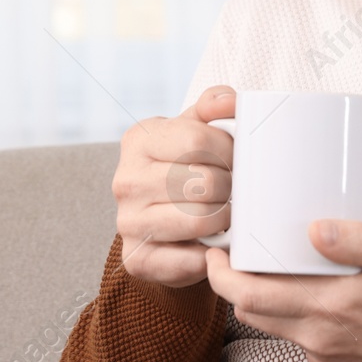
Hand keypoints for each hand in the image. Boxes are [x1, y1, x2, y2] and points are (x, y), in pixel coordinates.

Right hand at [112, 84, 236, 286]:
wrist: (164, 218)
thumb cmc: (185, 167)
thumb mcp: (195, 129)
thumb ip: (213, 106)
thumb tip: (229, 102)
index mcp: (138, 140)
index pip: (197, 139)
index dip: (229, 151)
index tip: (236, 159)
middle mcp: (125, 180)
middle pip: (203, 182)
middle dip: (231, 187)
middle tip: (234, 190)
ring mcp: (127, 221)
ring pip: (199, 220)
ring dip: (224, 218)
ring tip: (227, 212)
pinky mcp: (137, 259)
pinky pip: (188, 259)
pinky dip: (210, 254)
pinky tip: (213, 243)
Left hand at [204, 220, 361, 361]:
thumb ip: (358, 240)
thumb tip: (312, 229)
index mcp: (333, 305)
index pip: (252, 296)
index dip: (222, 275)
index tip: (216, 250)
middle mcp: (322, 337)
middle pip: (252, 313)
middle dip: (234, 284)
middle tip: (236, 252)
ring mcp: (328, 355)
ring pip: (274, 326)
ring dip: (265, 298)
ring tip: (276, 265)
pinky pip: (301, 337)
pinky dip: (295, 313)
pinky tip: (315, 289)